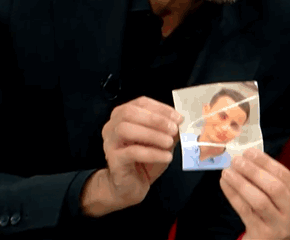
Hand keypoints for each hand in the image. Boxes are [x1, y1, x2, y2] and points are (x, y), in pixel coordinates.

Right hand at [81, 96, 182, 215]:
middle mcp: (112, 126)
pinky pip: (131, 152)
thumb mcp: (160, 141)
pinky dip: (152, 153)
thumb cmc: (145, 160)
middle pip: (129, 112)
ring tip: (169, 142)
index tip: (178, 118)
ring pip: (126, 130)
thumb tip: (179, 122)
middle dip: (155, 119)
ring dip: (151, 134)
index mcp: (123, 115)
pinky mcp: (113, 160)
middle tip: (174, 129)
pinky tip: (166, 157)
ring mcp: (110, 142)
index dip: (161, 108)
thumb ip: (167, 130)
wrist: (131, 186)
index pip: (141, 103)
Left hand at [220, 148, 289, 239]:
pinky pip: (246, 211)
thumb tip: (249, 156)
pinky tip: (225, 184)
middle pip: (275, 187)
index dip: (266, 162)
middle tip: (237, 160)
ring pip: (260, 200)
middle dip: (254, 171)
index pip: (285, 176)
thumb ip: (271, 181)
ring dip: (242, 182)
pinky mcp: (264, 236)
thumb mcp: (281, 201)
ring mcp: (281, 228)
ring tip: (227, 171)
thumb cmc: (273, 217)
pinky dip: (233, 195)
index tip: (249, 152)